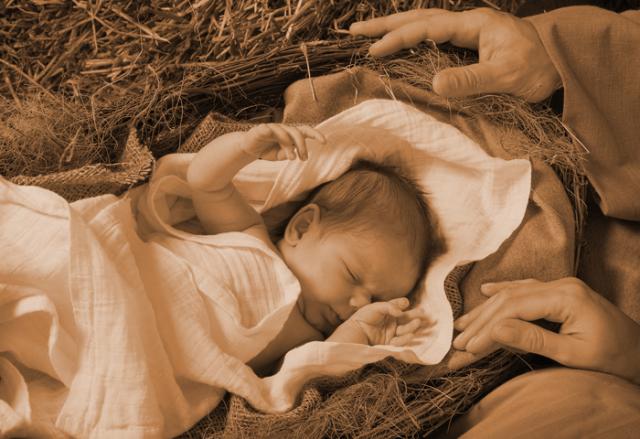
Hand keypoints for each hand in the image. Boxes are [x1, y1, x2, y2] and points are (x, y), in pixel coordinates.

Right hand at [242, 123, 324, 160]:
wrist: (247, 148)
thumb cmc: (267, 150)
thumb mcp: (279, 155)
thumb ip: (288, 153)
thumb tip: (296, 155)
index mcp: (290, 134)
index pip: (305, 131)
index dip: (315, 134)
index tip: (325, 142)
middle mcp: (283, 129)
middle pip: (297, 133)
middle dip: (303, 146)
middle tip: (304, 159)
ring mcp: (273, 127)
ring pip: (286, 134)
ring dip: (290, 146)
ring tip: (292, 159)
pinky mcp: (262, 129)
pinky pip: (269, 129)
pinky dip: (273, 133)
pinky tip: (273, 138)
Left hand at [328, 298, 431, 345]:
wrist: (349, 341)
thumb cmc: (358, 321)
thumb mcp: (371, 309)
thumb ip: (387, 307)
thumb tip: (401, 310)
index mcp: (385, 312)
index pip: (398, 307)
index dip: (403, 304)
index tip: (406, 303)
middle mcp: (389, 323)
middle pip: (406, 318)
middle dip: (416, 316)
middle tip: (426, 314)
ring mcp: (390, 334)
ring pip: (405, 330)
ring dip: (413, 327)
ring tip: (418, 323)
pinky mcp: (388, 345)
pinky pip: (400, 342)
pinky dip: (406, 339)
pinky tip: (411, 335)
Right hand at [350, 8, 560, 101]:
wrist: (562, 66)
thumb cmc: (538, 69)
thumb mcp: (506, 77)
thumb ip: (471, 79)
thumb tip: (434, 83)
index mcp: (475, 24)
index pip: (428, 28)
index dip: (399, 38)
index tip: (375, 50)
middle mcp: (468, 22)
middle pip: (419, 18)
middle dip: (386, 25)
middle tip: (354, 32)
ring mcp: (468, 31)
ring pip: (424, 24)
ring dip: (395, 29)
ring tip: (368, 35)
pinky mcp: (469, 43)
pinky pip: (432, 36)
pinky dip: (411, 38)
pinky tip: (399, 44)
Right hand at [452, 278, 639, 383]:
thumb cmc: (615, 359)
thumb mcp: (574, 355)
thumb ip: (533, 339)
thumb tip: (495, 329)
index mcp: (566, 297)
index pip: (514, 309)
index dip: (488, 329)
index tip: (468, 347)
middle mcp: (562, 285)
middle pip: (510, 299)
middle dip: (482, 321)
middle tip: (458, 341)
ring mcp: (562, 286)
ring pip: (514, 293)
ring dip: (487, 310)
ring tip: (461, 325)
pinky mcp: (562, 293)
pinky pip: (525, 288)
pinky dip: (504, 292)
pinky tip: (487, 292)